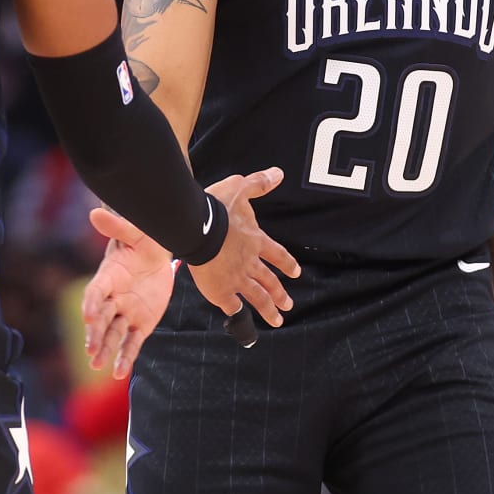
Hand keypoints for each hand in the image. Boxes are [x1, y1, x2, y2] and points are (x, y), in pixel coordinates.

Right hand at [82, 221, 177, 377]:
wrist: (161, 257)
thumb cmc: (144, 242)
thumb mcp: (135, 233)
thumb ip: (117, 227)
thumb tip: (95, 213)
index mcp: (108, 277)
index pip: (96, 291)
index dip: (91, 302)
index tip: (87, 314)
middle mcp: (113, 299)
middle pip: (101, 318)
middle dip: (95, 333)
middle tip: (91, 348)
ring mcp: (125, 313)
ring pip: (113, 334)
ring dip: (106, 349)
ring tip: (98, 364)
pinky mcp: (140, 325)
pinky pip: (132, 343)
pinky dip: (125, 358)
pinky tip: (119, 373)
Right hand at [188, 167, 298, 326]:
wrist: (197, 228)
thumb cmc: (217, 207)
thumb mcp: (240, 188)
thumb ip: (259, 182)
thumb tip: (279, 173)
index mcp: (256, 241)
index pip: (277, 255)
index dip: (287, 264)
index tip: (296, 274)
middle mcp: (250, 263)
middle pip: (269, 281)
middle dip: (280, 295)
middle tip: (288, 306)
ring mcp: (236, 279)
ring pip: (257, 297)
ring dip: (268, 309)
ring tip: (277, 321)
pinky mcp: (220, 291)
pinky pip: (230, 305)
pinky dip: (235, 313)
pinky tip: (238, 318)